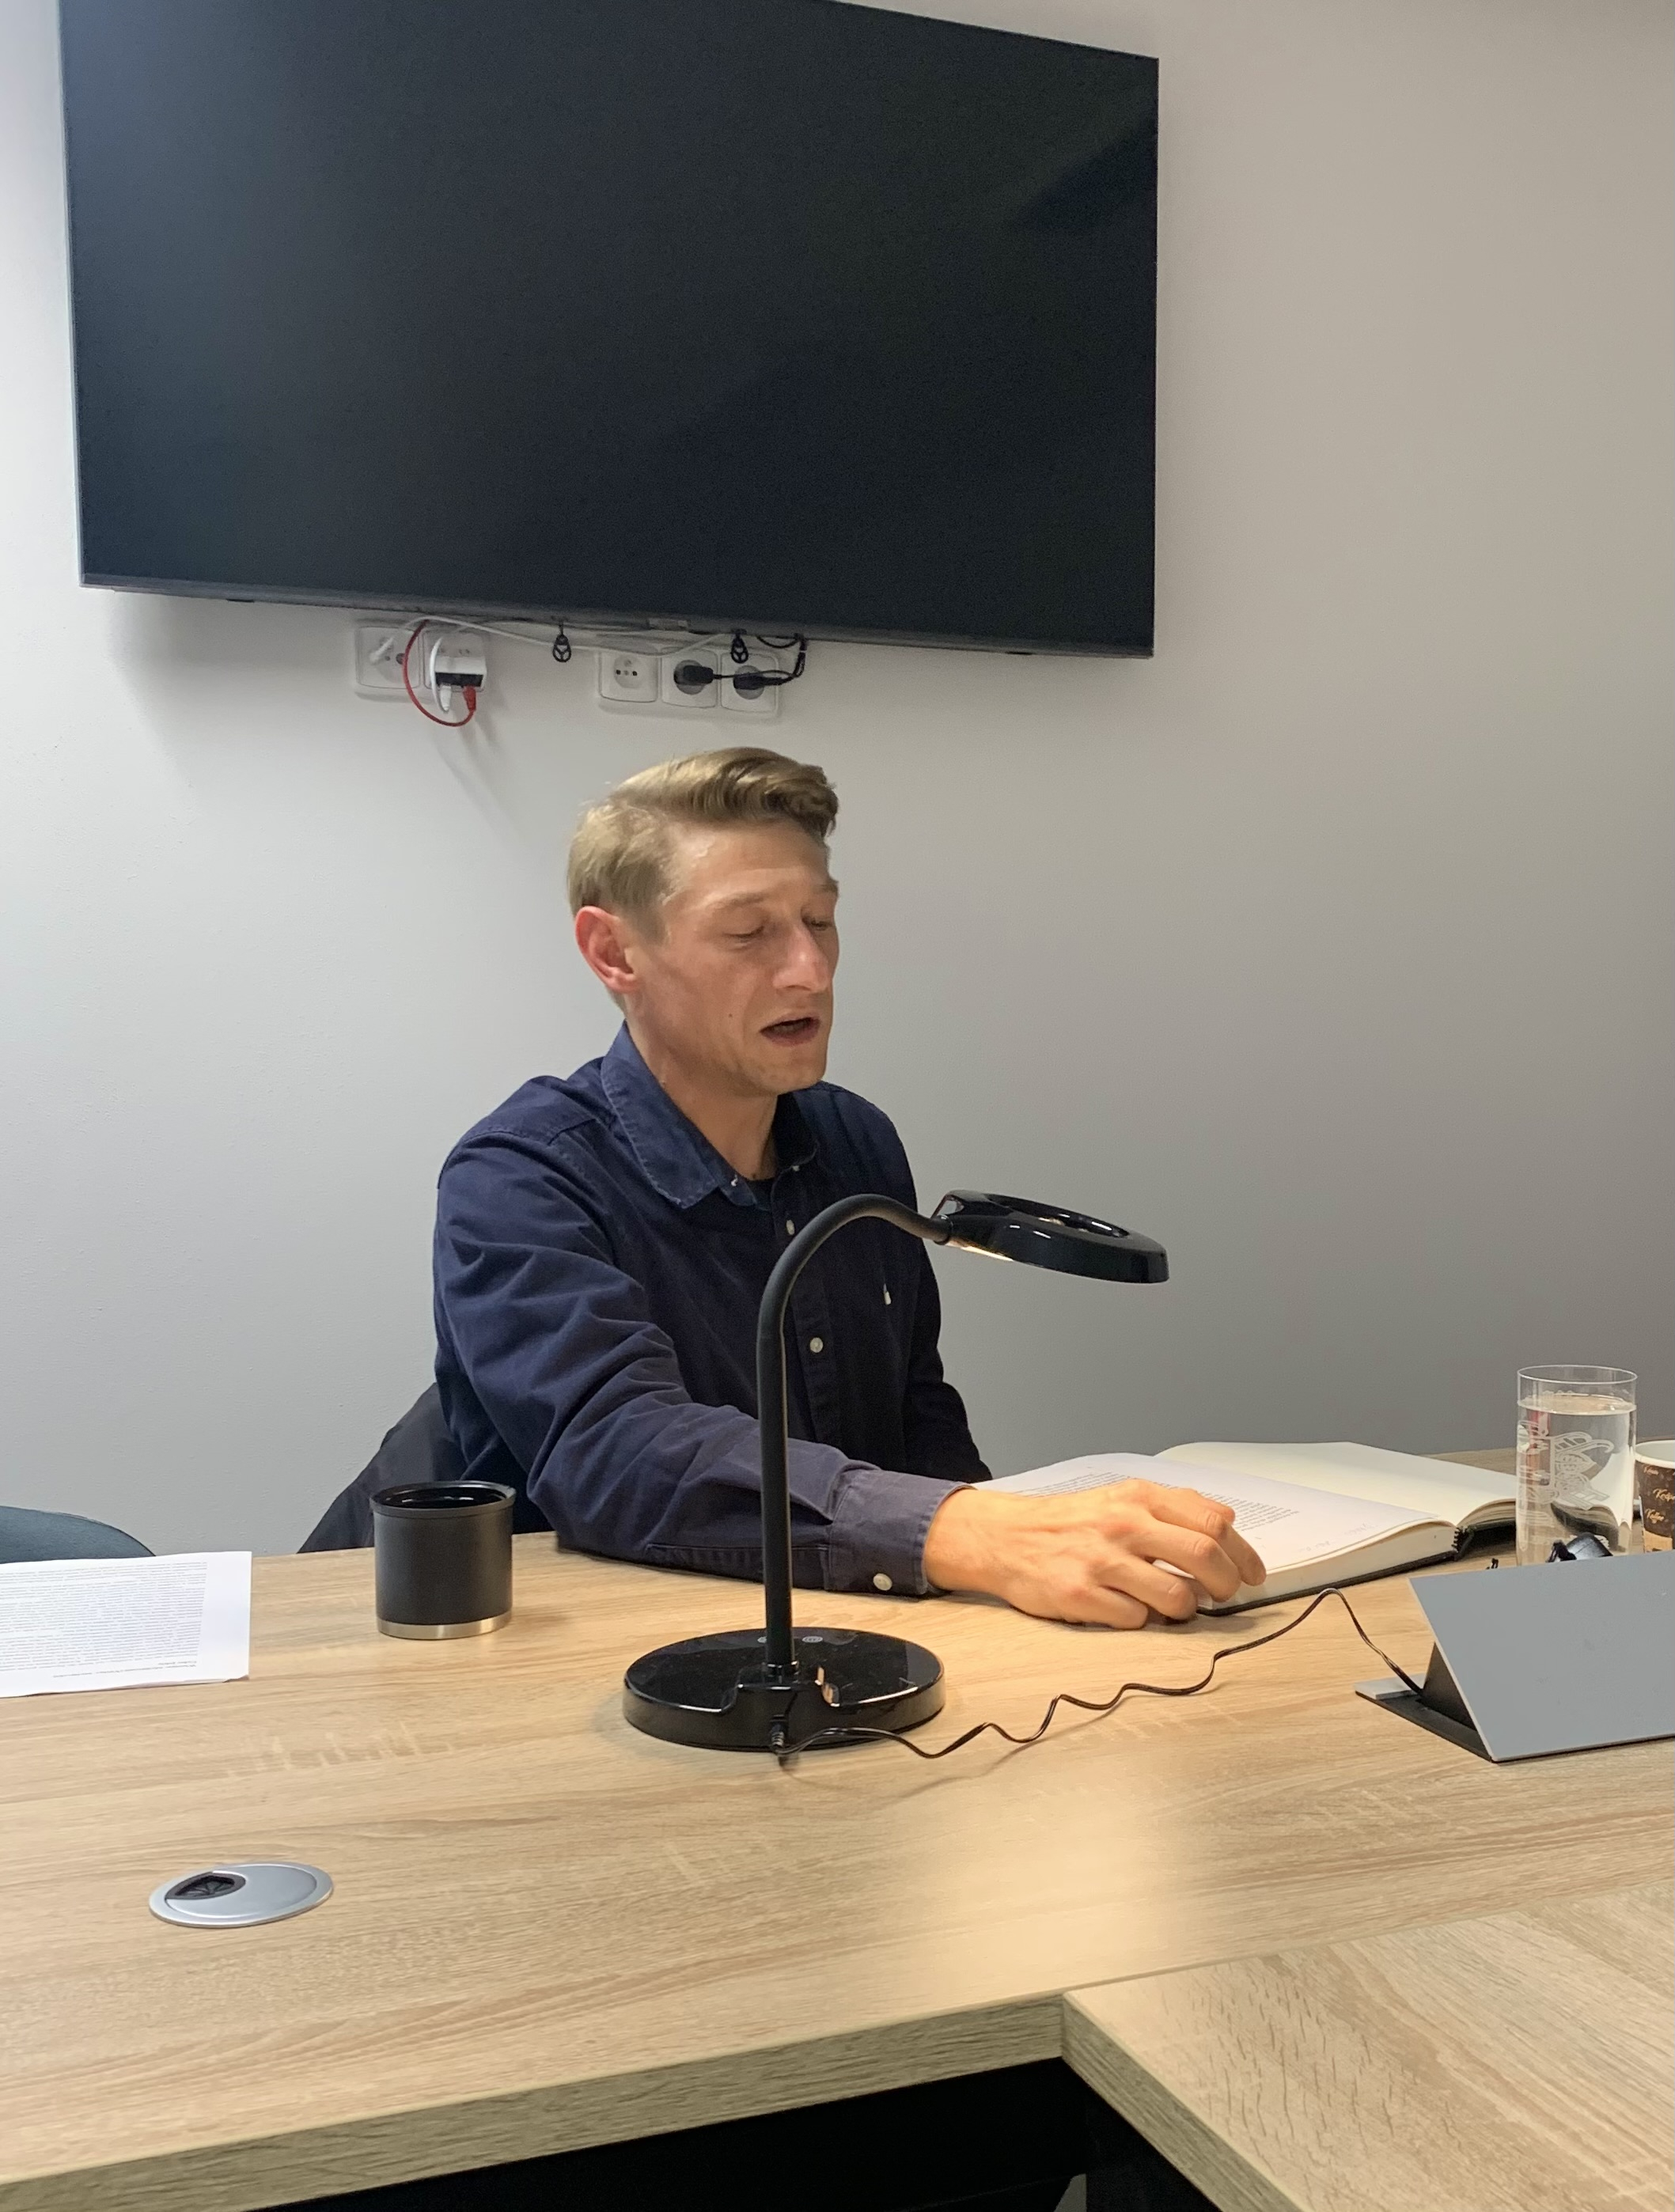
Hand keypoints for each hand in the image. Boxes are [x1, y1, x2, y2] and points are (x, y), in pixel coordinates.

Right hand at [922, 1479, 1266, 1628]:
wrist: (1005, 1538)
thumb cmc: (1071, 1522)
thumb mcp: (1121, 1498)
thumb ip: (1173, 1506)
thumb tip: (1226, 1522)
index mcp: (1139, 1497)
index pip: (1213, 1523)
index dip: (1242, 1553)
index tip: (1252, 1573)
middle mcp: (1123, 1525)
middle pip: (1204, 1557)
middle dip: (1226, 1584)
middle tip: (1224, 1595)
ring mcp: (1101, 1562)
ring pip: (1176, 1598)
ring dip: (1186, 1610)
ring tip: (1175, 1607)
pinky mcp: (1080, 1597)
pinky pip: (1136, 1621)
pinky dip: (1144, 1621)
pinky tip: (1132, 1610)